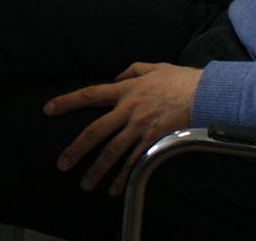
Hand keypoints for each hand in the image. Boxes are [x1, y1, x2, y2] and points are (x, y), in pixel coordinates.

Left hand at [44, 63, 200, 195]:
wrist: (206, 95)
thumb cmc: (181, 80)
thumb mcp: (153, 67)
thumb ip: (131, 71)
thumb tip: (116, 77)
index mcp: (125, 90)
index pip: (89, 95)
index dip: (67, 102)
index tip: (48, 110)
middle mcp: (128, 110)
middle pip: (95, 131)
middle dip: (76, 149)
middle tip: (62, 164)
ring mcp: (140, 128)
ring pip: (112, 152)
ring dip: (97, 169)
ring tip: (85, 183)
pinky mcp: (154, 142)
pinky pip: (135, 162)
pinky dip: (124, 177)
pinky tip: (115, 189)